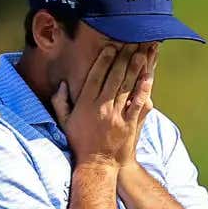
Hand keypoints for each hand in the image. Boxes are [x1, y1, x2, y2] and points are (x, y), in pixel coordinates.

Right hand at [51, 43, 154, 169]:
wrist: (97, 165)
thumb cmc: (80, 142)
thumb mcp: (65, 122)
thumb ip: (60, 101)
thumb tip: (61, 83)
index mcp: (86, 104)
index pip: (96, 76)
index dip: (104, 59)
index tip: (111, 46)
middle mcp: (101, 108)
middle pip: (114, 77)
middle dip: (123, 58)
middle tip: (130, 42)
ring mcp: (116, 116)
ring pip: (126, 87)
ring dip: (134, 68)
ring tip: (141, 52)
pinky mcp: (129, 125)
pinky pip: (137, 104)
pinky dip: (143, 89)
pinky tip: (147, 76)